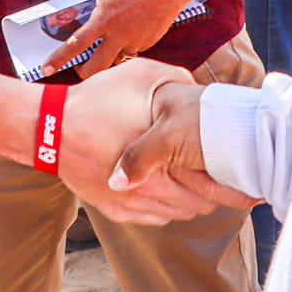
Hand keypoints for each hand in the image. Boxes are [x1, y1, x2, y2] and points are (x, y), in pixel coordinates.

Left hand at [42, 0, 191, 78]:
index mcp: (104, 18)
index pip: (75, 45)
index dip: (58, 59)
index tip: (47, 68)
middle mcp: (120, 34)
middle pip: (97, 67)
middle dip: (84, 73)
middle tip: (79, 69)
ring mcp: (137, 39)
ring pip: (117, 59)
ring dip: (109, 56)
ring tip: (106, 42)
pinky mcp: (151, 39)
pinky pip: (133, 49)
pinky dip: (126, 45)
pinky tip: (127, 31)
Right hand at [60, 60, 226, 224]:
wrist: (49, 128)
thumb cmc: (95, 100)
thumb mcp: (140, 74)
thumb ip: (175, 80)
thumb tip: (197, 89)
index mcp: (164, 158)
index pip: (213, 183)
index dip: (232, 179)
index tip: (242, 171)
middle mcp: (151, 190)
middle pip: (202, 203)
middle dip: (213, 189)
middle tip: (218, 170)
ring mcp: (132, 204)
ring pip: (179, 213)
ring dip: (189, 199)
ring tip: (191, 177)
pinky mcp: (116, 210)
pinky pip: (156, 217)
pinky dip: (166, 205)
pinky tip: (164, 184)